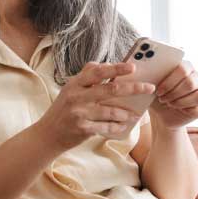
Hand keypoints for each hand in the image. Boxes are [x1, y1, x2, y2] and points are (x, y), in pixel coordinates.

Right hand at [33, 61, 157, 152]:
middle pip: (111, 90)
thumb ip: (87, 76)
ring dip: (126, 113)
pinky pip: (107, 127)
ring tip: (135, 114)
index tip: (133, 66)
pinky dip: (117, 126)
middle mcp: (77, 96)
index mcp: (75, 83)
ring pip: (111, 111)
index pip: (98, 71)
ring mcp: (80, 113)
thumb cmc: (63, 110)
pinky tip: (123, 126)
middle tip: (149, 87)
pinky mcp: (83, 128)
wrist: (48, 134)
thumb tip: (106, 64)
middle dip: (133, 88)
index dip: (116, 68)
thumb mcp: (70, 89)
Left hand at [147, 60, 197, 129]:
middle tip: (163, 99)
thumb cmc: (157, 96)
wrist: (163, 114)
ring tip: (171, 104)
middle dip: (174, 93)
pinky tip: (182, 111)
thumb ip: (151, 77)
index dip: (170, 81)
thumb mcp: (151, 87)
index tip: (158, 91)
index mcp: (186, 67)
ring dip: (182, 102)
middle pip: (190, 82)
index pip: (183, 68)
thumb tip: (146, 71)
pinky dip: (191, 111)